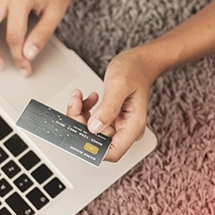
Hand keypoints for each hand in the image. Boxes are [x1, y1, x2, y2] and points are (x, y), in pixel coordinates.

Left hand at [66, 47, 161, 161]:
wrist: (139, 63)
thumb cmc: (135, 71)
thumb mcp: (119, 85)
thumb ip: (108, 107)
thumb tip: (94, 127)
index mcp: (133, 126)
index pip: (113, 152)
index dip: (93, 149)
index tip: (77, 135)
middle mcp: (125, 129)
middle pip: (97, 141)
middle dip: (81, 125)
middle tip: (75, 106)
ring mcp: (117, 124)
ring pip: (91, 131)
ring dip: (80, 116)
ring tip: (78, 99)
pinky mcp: (110, 118)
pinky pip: (91, 122)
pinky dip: (84, 110)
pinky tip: (85, 99)